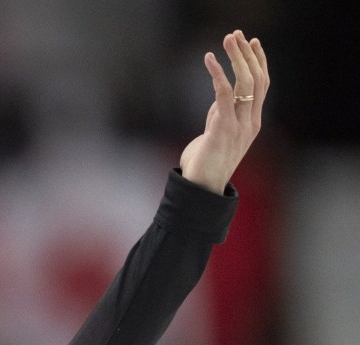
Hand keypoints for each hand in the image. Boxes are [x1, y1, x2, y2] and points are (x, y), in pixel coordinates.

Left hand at [179, 30, 268, 193]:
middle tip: (237, 34)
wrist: (201, 190)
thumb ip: (221, 115)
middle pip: (257, 80)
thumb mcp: (217, 134)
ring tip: (228, 39)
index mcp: (252, 122)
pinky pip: (223, 94)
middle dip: (248, 54)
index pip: (262, 86)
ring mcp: (239, 126)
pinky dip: (218, 73)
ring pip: (245, 83)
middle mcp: (251, 122)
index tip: (252, 43)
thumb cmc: (204, 163)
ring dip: (236, 58)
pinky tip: (209, 59)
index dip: (259, 62)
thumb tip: (220, 98)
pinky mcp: (222, 129)